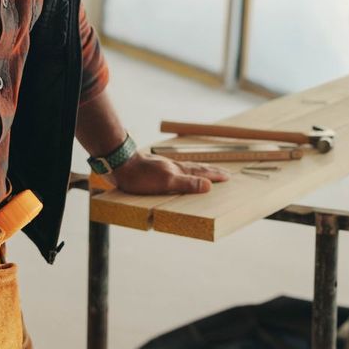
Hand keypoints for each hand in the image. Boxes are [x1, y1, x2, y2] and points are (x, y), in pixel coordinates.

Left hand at [112, 152, 229, 194]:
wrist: (120, 163)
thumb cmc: (141, 176)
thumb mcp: (166, 182)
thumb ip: (187, 183)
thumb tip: (209, 185)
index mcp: (179, 171)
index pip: (202, 172)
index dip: (215, 175)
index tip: (228, 176)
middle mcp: (174, 167)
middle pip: (197, 168)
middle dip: (211, 171)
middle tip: (224, 173)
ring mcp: (164, 167)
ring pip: (187, 168)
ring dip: (199, 171)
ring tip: (206, 172)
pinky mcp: (155, 169)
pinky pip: (176, 171)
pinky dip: (184, 173)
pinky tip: (178, 174)